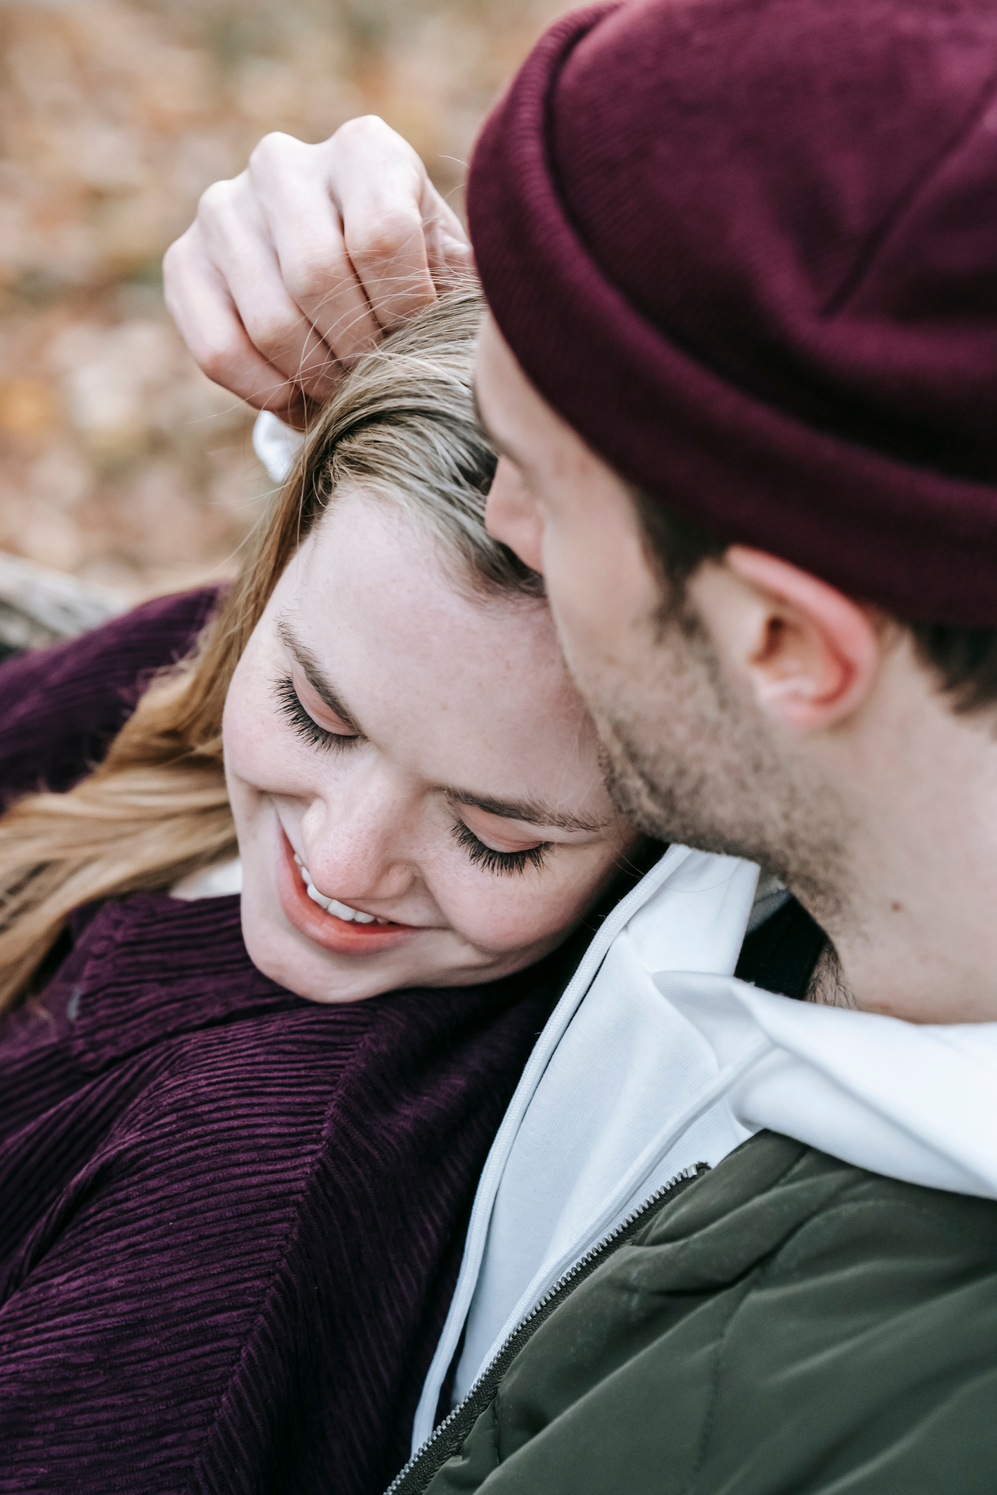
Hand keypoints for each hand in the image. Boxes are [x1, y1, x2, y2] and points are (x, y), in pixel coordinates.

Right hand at [163, 117, 472, 427]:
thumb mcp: (454, 272)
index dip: (405, 311)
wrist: (351, 282)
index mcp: (365, 149)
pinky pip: (219, 350)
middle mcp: (284, 162)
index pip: (381, 237)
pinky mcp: (184, 260)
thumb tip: (476, 344)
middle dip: (358, 352)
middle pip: (317, 277)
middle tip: (379, 381)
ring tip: (346, 392)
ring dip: (316, 377)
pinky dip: (266, 393)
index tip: (419, 341)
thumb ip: (466, 291)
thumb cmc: (419, 280)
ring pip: (270, 321)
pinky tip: (299, 398)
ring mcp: (224, 207)